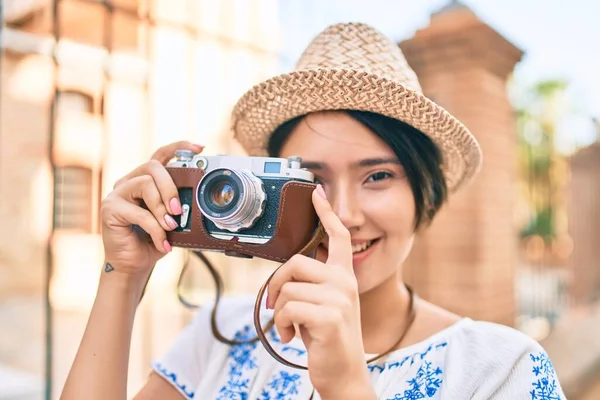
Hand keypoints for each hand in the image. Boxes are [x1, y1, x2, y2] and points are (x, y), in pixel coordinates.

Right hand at [100, 141, 203, 279]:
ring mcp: (117, 193)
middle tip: (178, 210)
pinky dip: (155, 229)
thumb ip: (178, 205)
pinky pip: (139, 212)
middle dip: (170, 187)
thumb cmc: (153, 241)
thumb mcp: (171, 220)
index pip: (160, 156)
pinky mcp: (110, 208)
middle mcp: (129, 182)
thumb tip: (195, 200)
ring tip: (170, 226)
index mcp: (145, 180)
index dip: (179, 147)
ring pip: (145, 184)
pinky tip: (162, 243)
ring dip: (161, 207)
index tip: (199, 148)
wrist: (134, 265)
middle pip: (153, 167)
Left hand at [267, 185, 374, 397]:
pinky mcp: (330, 316)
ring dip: (280, 313)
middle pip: (295, 262)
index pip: (338, 236)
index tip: (316, 192)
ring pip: (287, 288)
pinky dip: (282, 326)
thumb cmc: (327, 340)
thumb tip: (283, 275)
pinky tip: (292, 337)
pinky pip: (288, 308)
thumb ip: (311, 285)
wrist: (343, 375)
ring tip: (290, 328)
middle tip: (275, 305)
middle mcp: (345, 282)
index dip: (326, 212)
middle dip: (275, 284)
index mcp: (344, 276)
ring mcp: (339, 298)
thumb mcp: (322, 306)